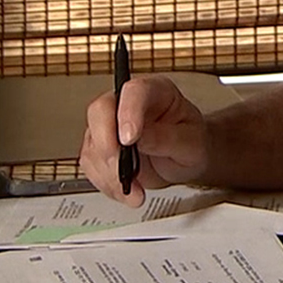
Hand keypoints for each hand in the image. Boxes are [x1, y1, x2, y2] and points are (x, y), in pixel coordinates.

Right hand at [79, 75, 207, 205]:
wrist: (186, 160)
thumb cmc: (191, 142)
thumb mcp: (190, 142)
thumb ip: (166, 138)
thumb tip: (140, 137)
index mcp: (155, 91)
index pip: (134, 92)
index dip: (128, 113)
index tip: (129, 139)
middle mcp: (127, 103)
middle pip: (100, 111)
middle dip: (107, 145)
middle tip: (122, 170)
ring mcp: (111, 124)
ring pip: (92, 143)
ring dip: (109, 173)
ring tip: (135, 190)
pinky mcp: (101, 147)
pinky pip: (91, 164)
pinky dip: (106, 183)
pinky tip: (127, 191)